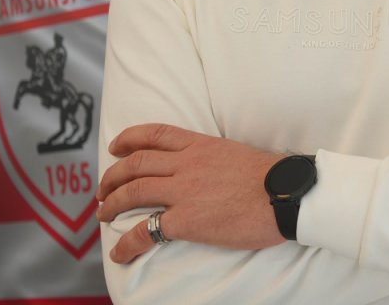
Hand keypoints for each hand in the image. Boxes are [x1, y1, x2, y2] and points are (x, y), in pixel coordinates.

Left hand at [96, 124, 283, 263]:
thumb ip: (215, 158)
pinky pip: (145, 231)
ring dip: (111, 204)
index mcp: (201, 145)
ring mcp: (184, 191)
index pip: (156, 134)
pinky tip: (120, 253)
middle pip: (135, 164)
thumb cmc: (272, 178)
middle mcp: (187, 164)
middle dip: (112, 177)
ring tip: (103, 215)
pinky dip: (127, 243)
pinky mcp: (185, 220)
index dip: (129, 139)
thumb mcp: (237, 154)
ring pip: (133, 192)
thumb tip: (210, 169)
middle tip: (103, 190)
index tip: (116, 146)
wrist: (285, 195)